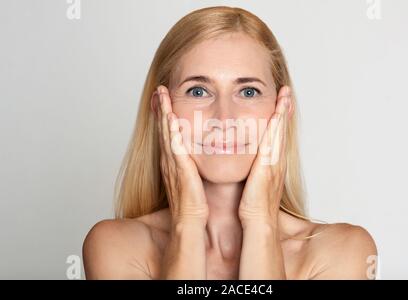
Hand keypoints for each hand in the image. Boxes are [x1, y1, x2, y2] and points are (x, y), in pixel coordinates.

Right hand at [156, 85, 208, 225]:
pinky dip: (170, 128)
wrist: (190, 221)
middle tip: (160, 89)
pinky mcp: (177, 167)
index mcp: (174, 162)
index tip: (166, 100)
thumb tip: (199, 158)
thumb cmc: (194, 203)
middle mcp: (169, 160)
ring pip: (166, 132)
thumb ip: (193, 168)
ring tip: (161, 94)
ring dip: (163, 112)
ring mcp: (171, 162)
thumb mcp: (193, 180)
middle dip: (161, 108)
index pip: (169, 134)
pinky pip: (172, 143)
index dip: (166, 117)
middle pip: (164, 129)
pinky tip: (170, 114)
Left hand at [238, 86, 290, 226]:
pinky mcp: (270, 166)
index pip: (276, 138)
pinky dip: (277, 125)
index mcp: (272, 165)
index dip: (279, 121)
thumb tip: (246, 167)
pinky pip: (274, 140)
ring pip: (280, 132)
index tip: (279, 105)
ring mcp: (276, 163)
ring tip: (285, 95)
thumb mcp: (253, 184)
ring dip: (283, 112)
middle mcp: (277, 162)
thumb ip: (252, 173)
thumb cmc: (253, 207)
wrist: (258, 222)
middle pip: (282, 131)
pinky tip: (278, 111)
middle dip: (284, 110)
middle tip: (286, 92)